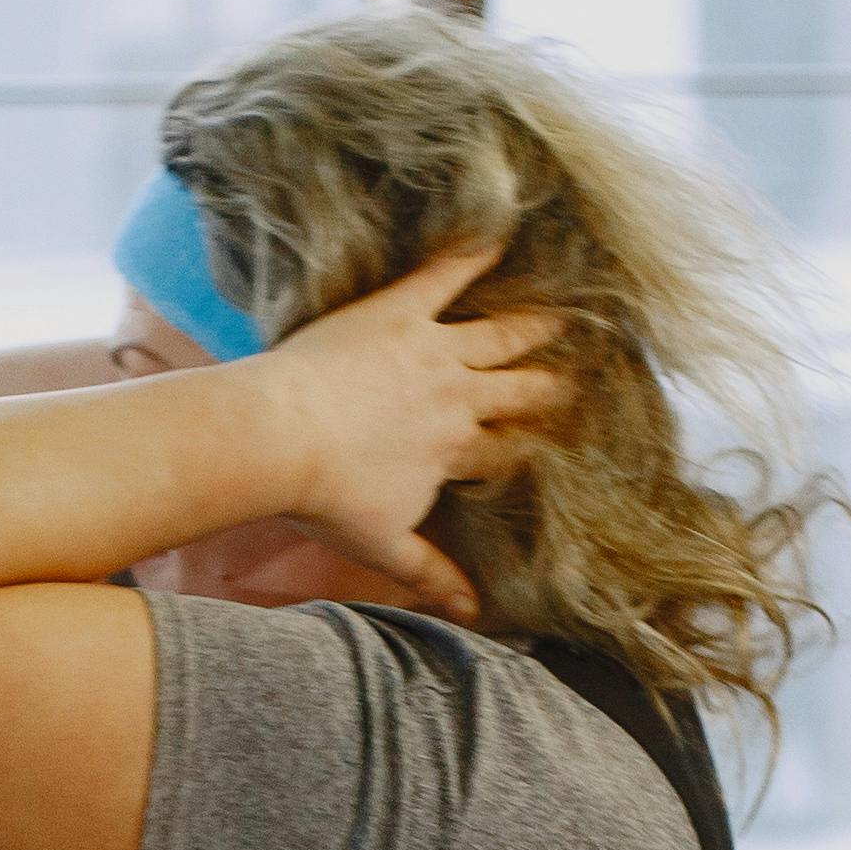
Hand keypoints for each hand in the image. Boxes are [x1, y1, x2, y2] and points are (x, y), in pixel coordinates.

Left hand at [228, 241, 569, 618]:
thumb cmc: (322, 498)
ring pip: (502, 334)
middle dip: (551, 385)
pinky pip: (445, 275)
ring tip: (563, 315)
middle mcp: (459, 397)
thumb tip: (474, 616)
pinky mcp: (400, 311)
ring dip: (534, 325)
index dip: (534, 446)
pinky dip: (473, 252)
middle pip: (522, 390)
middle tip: (578, 375)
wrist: (273, 439)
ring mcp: (433, 350)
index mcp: (456, 450)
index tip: (556, 441)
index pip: (510, 449)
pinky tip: (498, 233)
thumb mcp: (382, 546)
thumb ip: (431, 575)